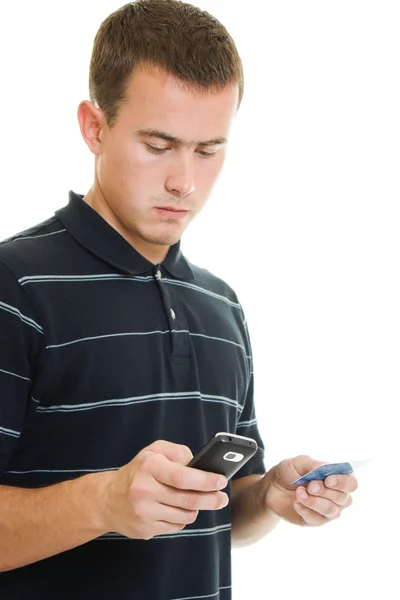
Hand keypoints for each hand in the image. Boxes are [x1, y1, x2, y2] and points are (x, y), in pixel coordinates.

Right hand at [100, 440, 228, 539]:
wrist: (107, 499)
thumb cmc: (137, 471)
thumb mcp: (154, 451)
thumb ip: (177, 452)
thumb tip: (198, 464)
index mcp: (149, 467)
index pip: (183, 477)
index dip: (205, 480)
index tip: (221, 481)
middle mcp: (145, 490)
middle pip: (188, 500)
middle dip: (210, 499)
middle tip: (222, 498)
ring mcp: (144, 513)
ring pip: (185, 516)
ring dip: (196, 509)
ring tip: (197, 501)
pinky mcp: (145, 529)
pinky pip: (176, 527)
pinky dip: (182, 518)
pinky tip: (177, 510)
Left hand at [264, 455, 356, 526]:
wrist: (272, 487)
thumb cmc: (290, 472)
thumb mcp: (299, 462)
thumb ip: (314, 465)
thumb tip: (327, 470)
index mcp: (337, 478)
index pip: (351, 483)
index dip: (342, 482)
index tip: (328, 480)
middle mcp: (337, 496)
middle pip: (343, 498)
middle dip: (325, 491)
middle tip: (309, 486)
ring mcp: (328, 510)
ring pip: (331, 510)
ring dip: (314, 501)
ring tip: (299, 493)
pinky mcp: (316, 521)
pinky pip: (316, 519)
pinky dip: (304, 509)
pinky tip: (295, 501)